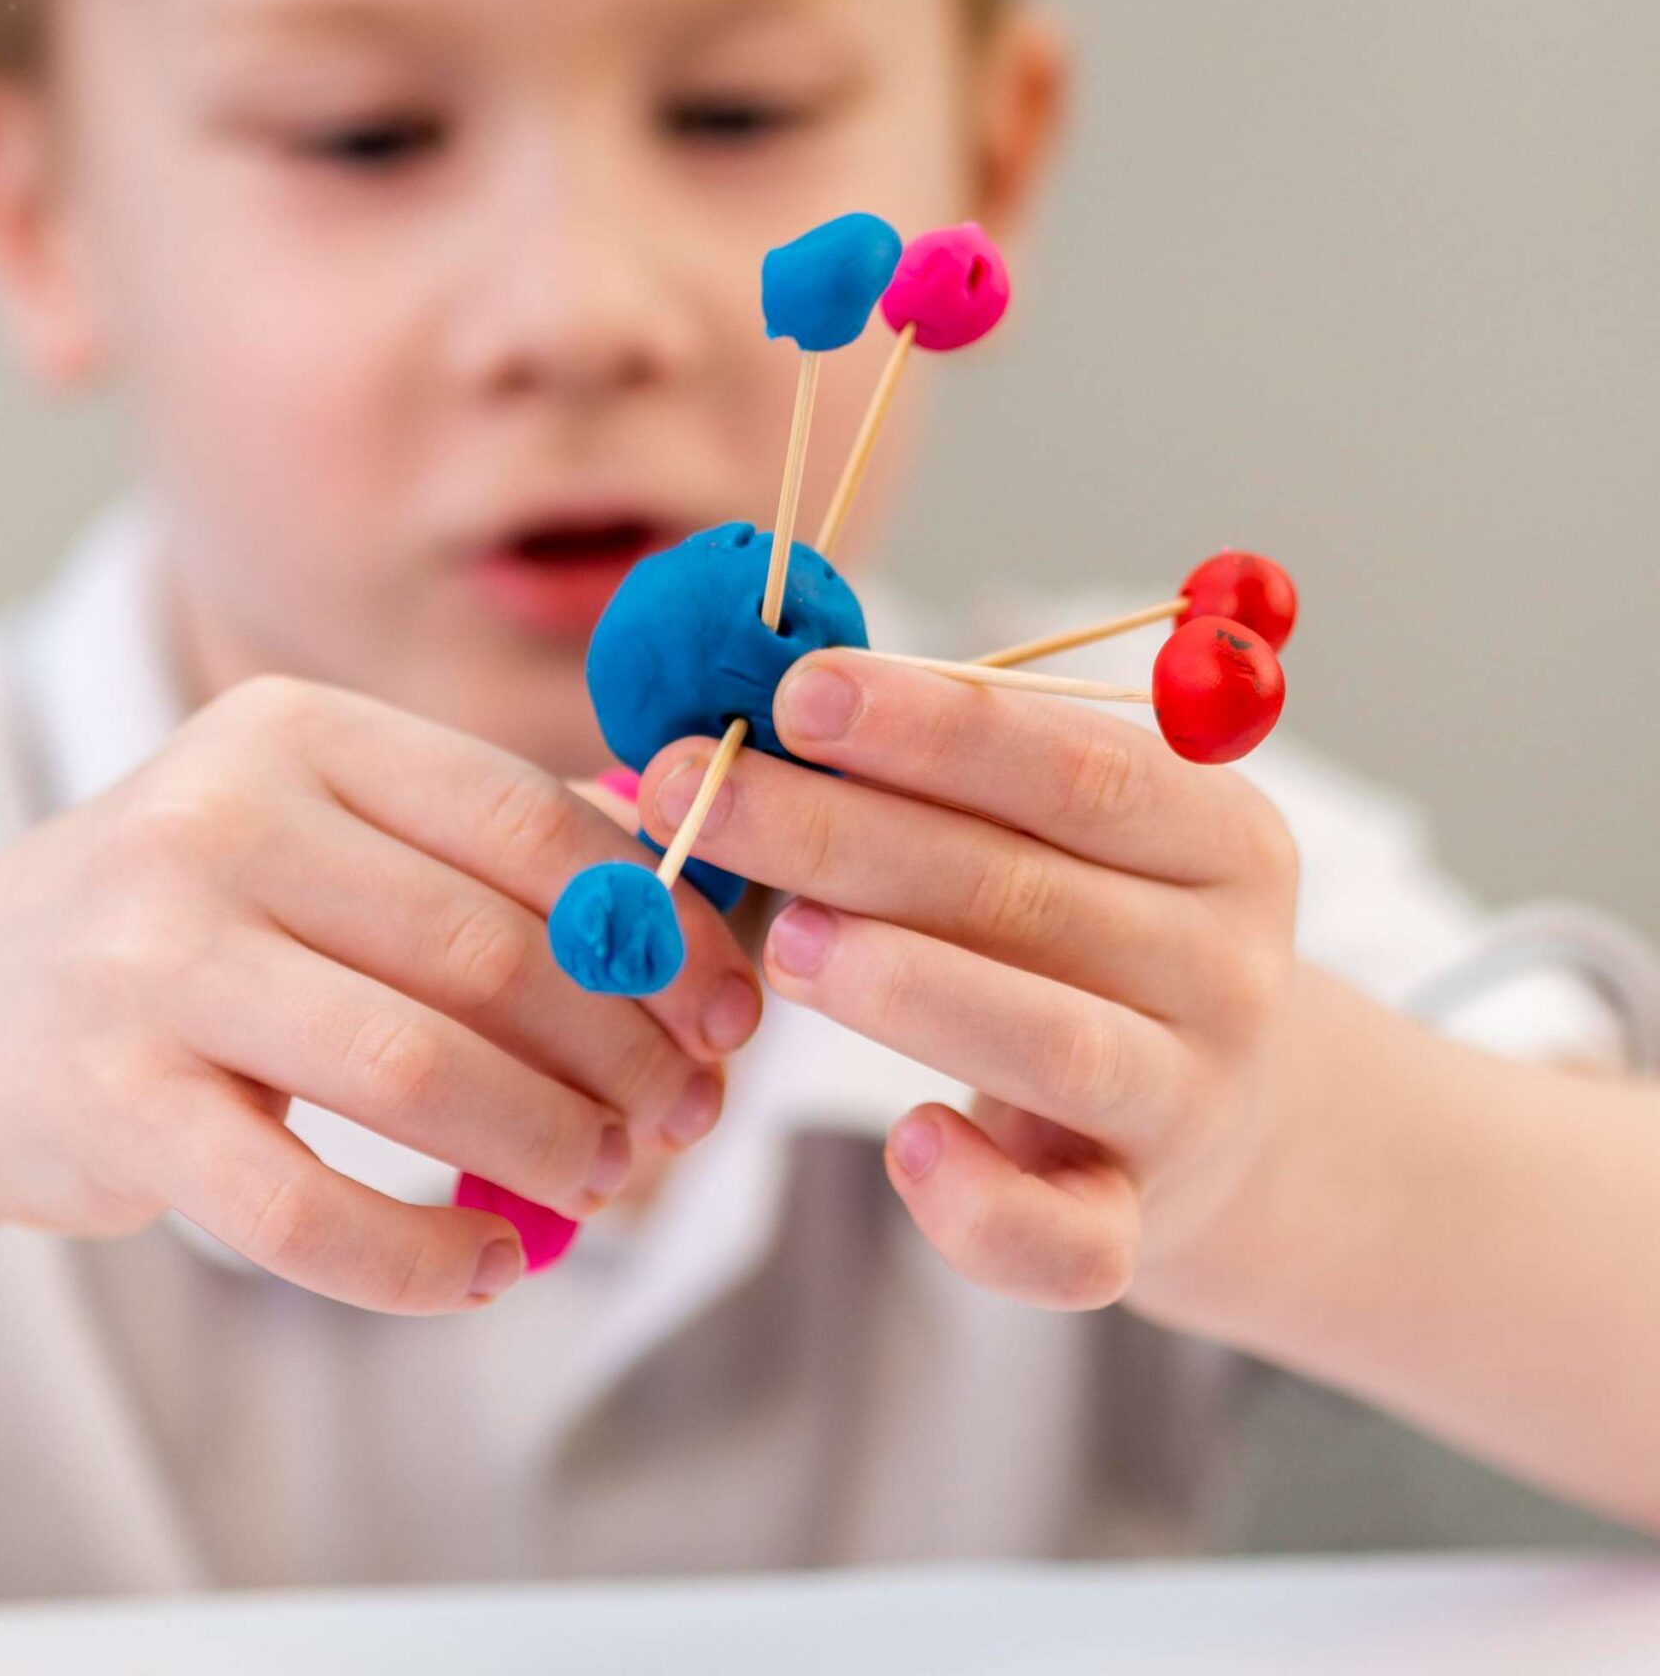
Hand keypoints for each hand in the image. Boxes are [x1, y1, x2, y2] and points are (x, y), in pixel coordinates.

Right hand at [0, 678, 760, 1313]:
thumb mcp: (309, 834)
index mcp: (292, 730)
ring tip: (603, 1186)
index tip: (732, 1013)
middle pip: (489, 950)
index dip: (658, 927)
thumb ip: (471, 854)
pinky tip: (485, 1270)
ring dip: (544, 1147)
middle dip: (621, 1051)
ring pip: (416, 1071)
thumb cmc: (187, 927)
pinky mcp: (108, 1102)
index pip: (527, 821)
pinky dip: (420, 1256)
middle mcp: (215, 821)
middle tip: (683, 1118)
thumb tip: (686, 918)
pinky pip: (304, 1207)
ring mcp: (150, 959)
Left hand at [640, 650, 1296, 1310]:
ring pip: (1055, 1044)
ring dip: (908, 986)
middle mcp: (1225, 968)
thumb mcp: (1070, 838)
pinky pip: (1069, 1239)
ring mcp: (1190, 1104)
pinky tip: (906, 1144)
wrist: (1224, 1119)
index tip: (798, 692)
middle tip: (706, 795)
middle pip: (1029, 891)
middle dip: (846, 834)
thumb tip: (783, 705)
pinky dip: (984, 1203)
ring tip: (779, 939)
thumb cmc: (1094, 929)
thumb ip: (960, 777)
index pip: (1081, 766)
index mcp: (1222, 838)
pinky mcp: (1138, 1226)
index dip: (935, 727)